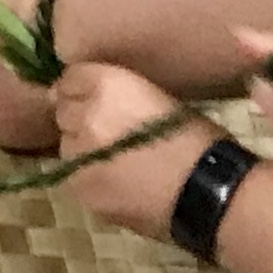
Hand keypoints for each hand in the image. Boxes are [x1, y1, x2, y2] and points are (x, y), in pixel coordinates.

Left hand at [46, 59, 218, 239]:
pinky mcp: (81, 189)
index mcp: (107, 85)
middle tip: (110, 132)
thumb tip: (94, 98)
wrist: (208, 194)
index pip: (70, 79)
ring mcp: (78, 155)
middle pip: (64, 111)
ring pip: (67, 145)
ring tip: (114, 160)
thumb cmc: (197, 141)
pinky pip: (75, 176)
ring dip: (83, 148)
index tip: (96, 99)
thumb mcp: (161, 98)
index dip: (84, 90)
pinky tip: (116, 183)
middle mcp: (85, 115)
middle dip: (81, 118)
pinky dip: (89, 176)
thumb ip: (121, 93)